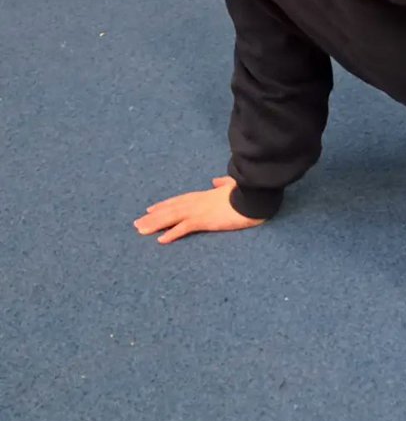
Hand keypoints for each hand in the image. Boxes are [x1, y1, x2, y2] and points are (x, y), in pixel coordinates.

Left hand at [133, 176, 263, 244]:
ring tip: (140, 230)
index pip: (180, 200)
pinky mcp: (205, 220)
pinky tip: (160, 239)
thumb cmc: (247, 191)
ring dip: (156, 224)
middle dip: (153, 216)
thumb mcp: (234, 185)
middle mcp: (198, 202)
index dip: (164, 205)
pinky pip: (184, 227)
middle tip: (137, 223)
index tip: (150, 209)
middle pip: (171, 209)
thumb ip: (223, 183)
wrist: (255, 195)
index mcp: (205, 195)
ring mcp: (200, 210)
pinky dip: (172, 233)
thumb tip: (215, 180)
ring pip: (172, 217)